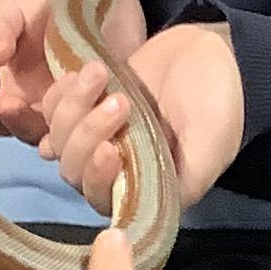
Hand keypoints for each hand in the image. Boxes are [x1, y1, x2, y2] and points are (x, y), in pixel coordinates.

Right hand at [0, 0, 145, 138]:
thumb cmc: (44, 1)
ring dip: (64, 123)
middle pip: (31, 134)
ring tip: (67, 86)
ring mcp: (82, 111)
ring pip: (69, 137)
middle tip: (15, 102)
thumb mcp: (14, 9)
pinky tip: (100, 101)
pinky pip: (107, 126)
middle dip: (20, 121)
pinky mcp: (113, 103)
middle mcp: (47, 111)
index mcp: (17, 94)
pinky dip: (104, 121)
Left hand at [39, 22, 244, 213]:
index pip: (100, 197)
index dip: (96, 176)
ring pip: (59, 137)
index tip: (109, 147)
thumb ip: (182, 184)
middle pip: (73, 167)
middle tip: (122, 99)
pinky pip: (53, 109)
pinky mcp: (86, 105)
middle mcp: (115, 166)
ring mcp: (97, 134)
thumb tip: (141, 218)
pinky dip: (61, 93)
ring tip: (101, 73)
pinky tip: (82, 75)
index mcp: (142, 185)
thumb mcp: (210, 149)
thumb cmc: (217, 103)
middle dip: (88, 133)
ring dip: (73, 106)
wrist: (214, 51)